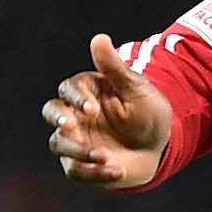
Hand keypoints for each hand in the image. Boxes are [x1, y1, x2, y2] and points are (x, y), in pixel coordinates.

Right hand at [43, 33, 175, 187]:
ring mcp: (75, 140)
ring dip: (79, 151)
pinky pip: (76, 171)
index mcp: (85, 92)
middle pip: (51, 113)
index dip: (76, 98)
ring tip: (105, 156)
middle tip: (71, 126)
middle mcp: (74, 115)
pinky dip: (94, 173)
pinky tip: (118, 170)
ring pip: (60, 144)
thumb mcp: (137, 90)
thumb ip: (115, 68)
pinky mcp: (81, 164)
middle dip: (59, 119)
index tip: (93, 108)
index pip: (68, 90)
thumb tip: (99, 38)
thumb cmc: (148, 112)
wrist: (160, 146)